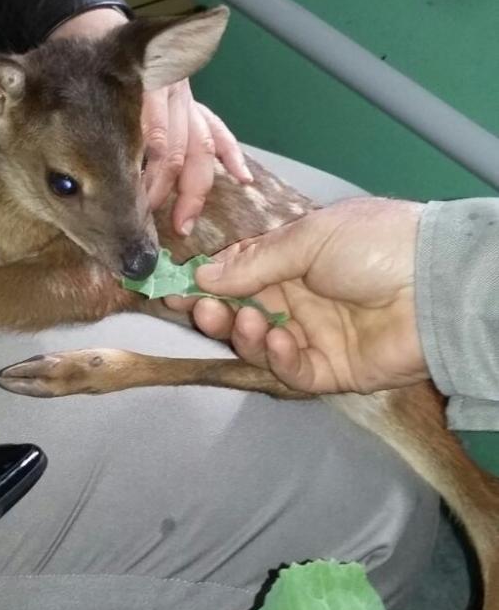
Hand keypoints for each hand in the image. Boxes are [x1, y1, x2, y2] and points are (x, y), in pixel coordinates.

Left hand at [49, 10, 252, 235]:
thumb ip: (50, 143)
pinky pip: (218, 130)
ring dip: (192, 191)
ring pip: (197, 147)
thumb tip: (61, 187)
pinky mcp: (193, 104)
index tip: (128, 218)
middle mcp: (162, 90)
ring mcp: (181, 98)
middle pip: (170, 151)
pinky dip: (232, 154)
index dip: (140, 186)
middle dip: (158, 195)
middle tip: (146, 229)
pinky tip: (242, 178)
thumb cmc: (70, 87)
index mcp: (128, 87)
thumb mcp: (50, 109)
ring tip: (184, 223)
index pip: (146, 143)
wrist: (93, 42)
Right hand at [171, 197, 429, 393]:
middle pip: (240, 313)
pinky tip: (278, 341)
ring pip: (259, 345)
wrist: (436, 282)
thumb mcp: (309, 238)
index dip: (205, 284)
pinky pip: (292, 370)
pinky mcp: (329, 369)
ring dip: (244, 334)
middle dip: (216, 313)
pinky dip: (278, 359)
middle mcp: (296, 301)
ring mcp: (312, 337)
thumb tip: (203, 273)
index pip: (236, 277)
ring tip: (247, 319)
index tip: (172, 287)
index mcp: (290, 264)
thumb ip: (255, 262)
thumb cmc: (375, 245)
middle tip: (198, 309)